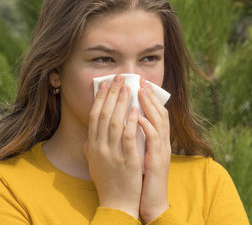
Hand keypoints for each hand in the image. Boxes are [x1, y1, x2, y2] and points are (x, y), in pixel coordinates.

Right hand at [83, 75, 142, 218]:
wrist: (117, 203)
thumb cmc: (108, 182)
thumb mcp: (94, 165)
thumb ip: (89, 150)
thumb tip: (85, 139)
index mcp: (92, 146)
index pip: (94, 116)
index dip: (100, 98)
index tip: (105, 84)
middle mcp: (99, 147)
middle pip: (104, 115)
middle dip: (112, 94)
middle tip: (119, 78)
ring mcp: (113, 153)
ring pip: (115, 122)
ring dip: (122, 102)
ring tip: (128, 88)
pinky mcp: (127, 160)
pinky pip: (128, 137)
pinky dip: (131, 122)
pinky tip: (136, 109)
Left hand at [138, 78, 170, 222]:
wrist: (150, 201)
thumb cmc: (142, 179)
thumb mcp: (138, 155)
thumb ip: (134, 142)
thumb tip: (123, 130)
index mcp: (157, 141)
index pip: (155, 114)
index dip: (148, 99)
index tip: (138, 84)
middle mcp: (162, 142)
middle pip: (159, 113)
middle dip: (150, 96)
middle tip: (140, 80)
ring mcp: (162, 150)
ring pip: (159, 121)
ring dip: (149, 105)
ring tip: (140, 90)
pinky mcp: (158, 160)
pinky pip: (153, 139)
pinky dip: (146, 125)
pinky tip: (137, 116)